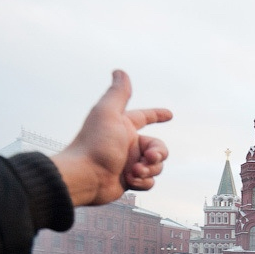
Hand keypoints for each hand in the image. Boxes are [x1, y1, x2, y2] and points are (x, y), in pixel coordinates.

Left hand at [51, 70, 171, 206]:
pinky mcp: (129, 181)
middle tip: (149, 158)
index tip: (169, 114)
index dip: (157, 114)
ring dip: (150, 170)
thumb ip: (118, 93)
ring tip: (134, 172)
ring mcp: (129, 163)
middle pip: (158, 147)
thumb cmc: (95, 143)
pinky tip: (130, 181)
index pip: (144, 117)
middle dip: (159, 154)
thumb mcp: (108, 113)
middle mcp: (128, 145)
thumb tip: (120, 71)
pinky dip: (143, 182)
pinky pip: (149, 182)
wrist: (85, 176)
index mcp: (124, 127)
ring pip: (156, 166)